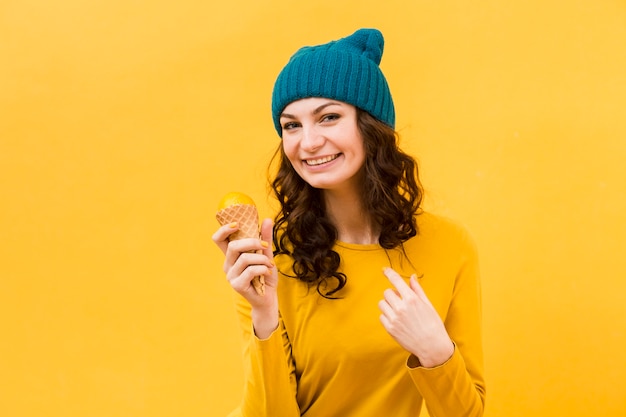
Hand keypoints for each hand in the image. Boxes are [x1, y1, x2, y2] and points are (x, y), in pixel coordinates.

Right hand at [212, 218, 278, 337]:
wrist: (269, 298)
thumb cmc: (265, 276)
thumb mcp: (266, 254)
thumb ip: (265, 238)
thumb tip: (267, 219)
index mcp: (232, 256)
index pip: (218, 239)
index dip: (224, 230)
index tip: (237, 224)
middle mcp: (228, 265)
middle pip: (233, 246)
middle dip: (252, 242)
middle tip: (265, 245)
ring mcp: (231, 276)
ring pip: (244, 258)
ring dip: (262, 258)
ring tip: (270, 264)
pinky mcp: (237, 285)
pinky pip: (250, 271)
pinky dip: (263, 268)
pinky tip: (268, 272)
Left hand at [378, 267, 453, 367]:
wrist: (432, 346)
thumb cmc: (433, 324)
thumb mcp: (428, 304)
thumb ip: (417, 290)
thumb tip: (412, 277)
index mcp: (412, 299)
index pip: (396, 281)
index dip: (389, 273)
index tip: (385, 270)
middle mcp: (401, 308)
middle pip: (387, 292)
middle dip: (393, 294)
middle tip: (401, 301)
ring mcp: (394, 319)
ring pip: (382, 303)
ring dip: (388, 305)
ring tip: (399, 312)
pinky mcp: (390, 328)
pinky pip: (381, 316)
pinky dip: (387, 316)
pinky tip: (397, 321)